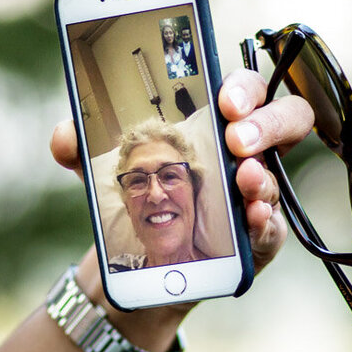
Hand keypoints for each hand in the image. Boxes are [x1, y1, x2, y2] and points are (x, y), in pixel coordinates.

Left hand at [49, 70, 313, 274]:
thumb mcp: (102, 168)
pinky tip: (252, 217)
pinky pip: (273, 230)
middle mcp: (246, 156)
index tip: (224, 99)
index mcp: (217, 125)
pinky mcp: (257, 241)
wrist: (140, 263)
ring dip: (262, 175)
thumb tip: (65, 136)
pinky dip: (266, 222)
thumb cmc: (138, 198)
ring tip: (242, 177)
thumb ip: (81, 145)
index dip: (243, 88)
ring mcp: (255, 198)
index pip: (245, 91)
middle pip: (285, 121)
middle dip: (266, 123)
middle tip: (235, 139)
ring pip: (277, 178)